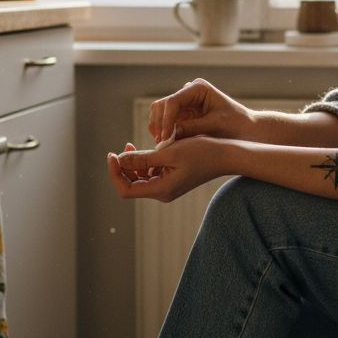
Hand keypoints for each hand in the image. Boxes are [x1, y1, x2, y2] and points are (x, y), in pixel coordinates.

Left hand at [106, 137, 231, 202]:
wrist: (226, 155)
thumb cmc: (201, 152)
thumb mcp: (169, 152)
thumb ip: (142, 158)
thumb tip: (118, 159)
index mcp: (161, 190)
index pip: (126, 189)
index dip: (114, 173)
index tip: (112, 154)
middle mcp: (163, 192)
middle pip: (131, 184)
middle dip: (123, 167)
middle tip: (123, 146)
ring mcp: (167, 187)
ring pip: (140, 178)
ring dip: (133, 163)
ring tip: (131, 146)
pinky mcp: (172, 179)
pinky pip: (151, 174)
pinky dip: (145, 163)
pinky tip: (148, 149)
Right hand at [148, 78, 253, 144]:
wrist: (247, 130)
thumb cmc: (237, 125)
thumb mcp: (215, 126)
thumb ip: (192, 128)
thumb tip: (169, 135)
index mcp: (198, 88)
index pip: (173, 101)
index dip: (166, 120)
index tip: (165, 138)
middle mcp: (188, 92)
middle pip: (162, 105)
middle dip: (159, 124)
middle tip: (161, 144)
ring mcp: (184, 104)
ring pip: (160, 113)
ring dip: (159, 129)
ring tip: (163, 146)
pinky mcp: (182, 115)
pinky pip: (166, 122)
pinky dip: (163, 132)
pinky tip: (167, 145)